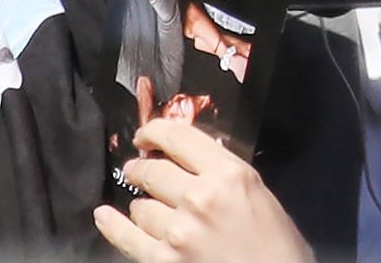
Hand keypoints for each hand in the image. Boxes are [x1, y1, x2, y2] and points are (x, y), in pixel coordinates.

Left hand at [95, 121, 315, 262]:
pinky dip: (112, 225)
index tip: (146, 136)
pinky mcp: (162, 261)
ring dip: (142, 205)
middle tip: (138, 169)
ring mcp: (177, 231)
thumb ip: (224, 176)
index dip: (155, 131)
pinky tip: (104, 215)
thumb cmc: (277, 242)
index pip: (180, 138)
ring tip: (149, 207)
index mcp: (229, 174)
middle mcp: (199, 197)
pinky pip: (126, 238)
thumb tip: (189, 163)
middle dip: (142, 168)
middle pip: (153, 170)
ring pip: (140, 206)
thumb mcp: (257, 194)